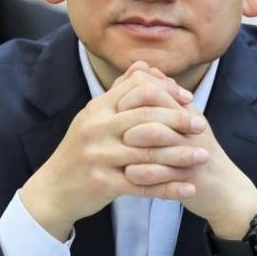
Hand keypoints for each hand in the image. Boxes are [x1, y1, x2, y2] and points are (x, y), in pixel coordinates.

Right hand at [20, 62, 209, 240]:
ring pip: (149, 153)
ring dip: (181, 156)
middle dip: (179, 121)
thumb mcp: (94, 117)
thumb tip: (142, 65)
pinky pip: (144, 185)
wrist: (53, 190)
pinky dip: (169, 188)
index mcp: (97, 109)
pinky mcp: (103, 183)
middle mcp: (97, 129)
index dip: (167, 92)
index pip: (138, 90)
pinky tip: (189, 189)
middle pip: (147, 118)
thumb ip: (119, 92)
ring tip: (203, 157)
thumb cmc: (80, 151)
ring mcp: (99, 156)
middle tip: (201, 126)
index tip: (188, 99)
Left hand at [117, 67, 256, 239]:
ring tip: (121, 146)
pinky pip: (162, 174)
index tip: (115, 103)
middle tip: (112, 123)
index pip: (155, 89)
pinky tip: (129, 175)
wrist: (224, 189)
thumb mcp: (182, 120)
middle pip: (156, 108)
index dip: (131, 93)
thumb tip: (142, 68)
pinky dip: (143, 173)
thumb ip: (162, 95)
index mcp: (185, 111)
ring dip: (136, 139)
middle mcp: (189, 127)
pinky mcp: (190, 178)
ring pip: (158, 137)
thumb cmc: (196, 153)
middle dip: (129, 114)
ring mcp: (190, 152)